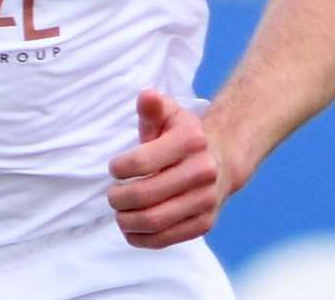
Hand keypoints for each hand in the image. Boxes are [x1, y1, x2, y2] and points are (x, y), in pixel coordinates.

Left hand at [106, 88, 229, 248]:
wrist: (221, 159)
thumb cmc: (182, 135)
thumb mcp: (168, 115)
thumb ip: (152, 107)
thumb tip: (146, 96)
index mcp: (191, 140)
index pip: (142, 161)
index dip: (119, 168)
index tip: (114, 169)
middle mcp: (203, 171)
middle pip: (146, 195)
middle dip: (119, 198)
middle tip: (112, 196)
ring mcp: (206, 200)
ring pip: (155, 220)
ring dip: (127, 221)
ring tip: (119, 214)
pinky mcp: (205, 223)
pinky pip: (167, 238)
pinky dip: (142, 238)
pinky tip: (131, 230)